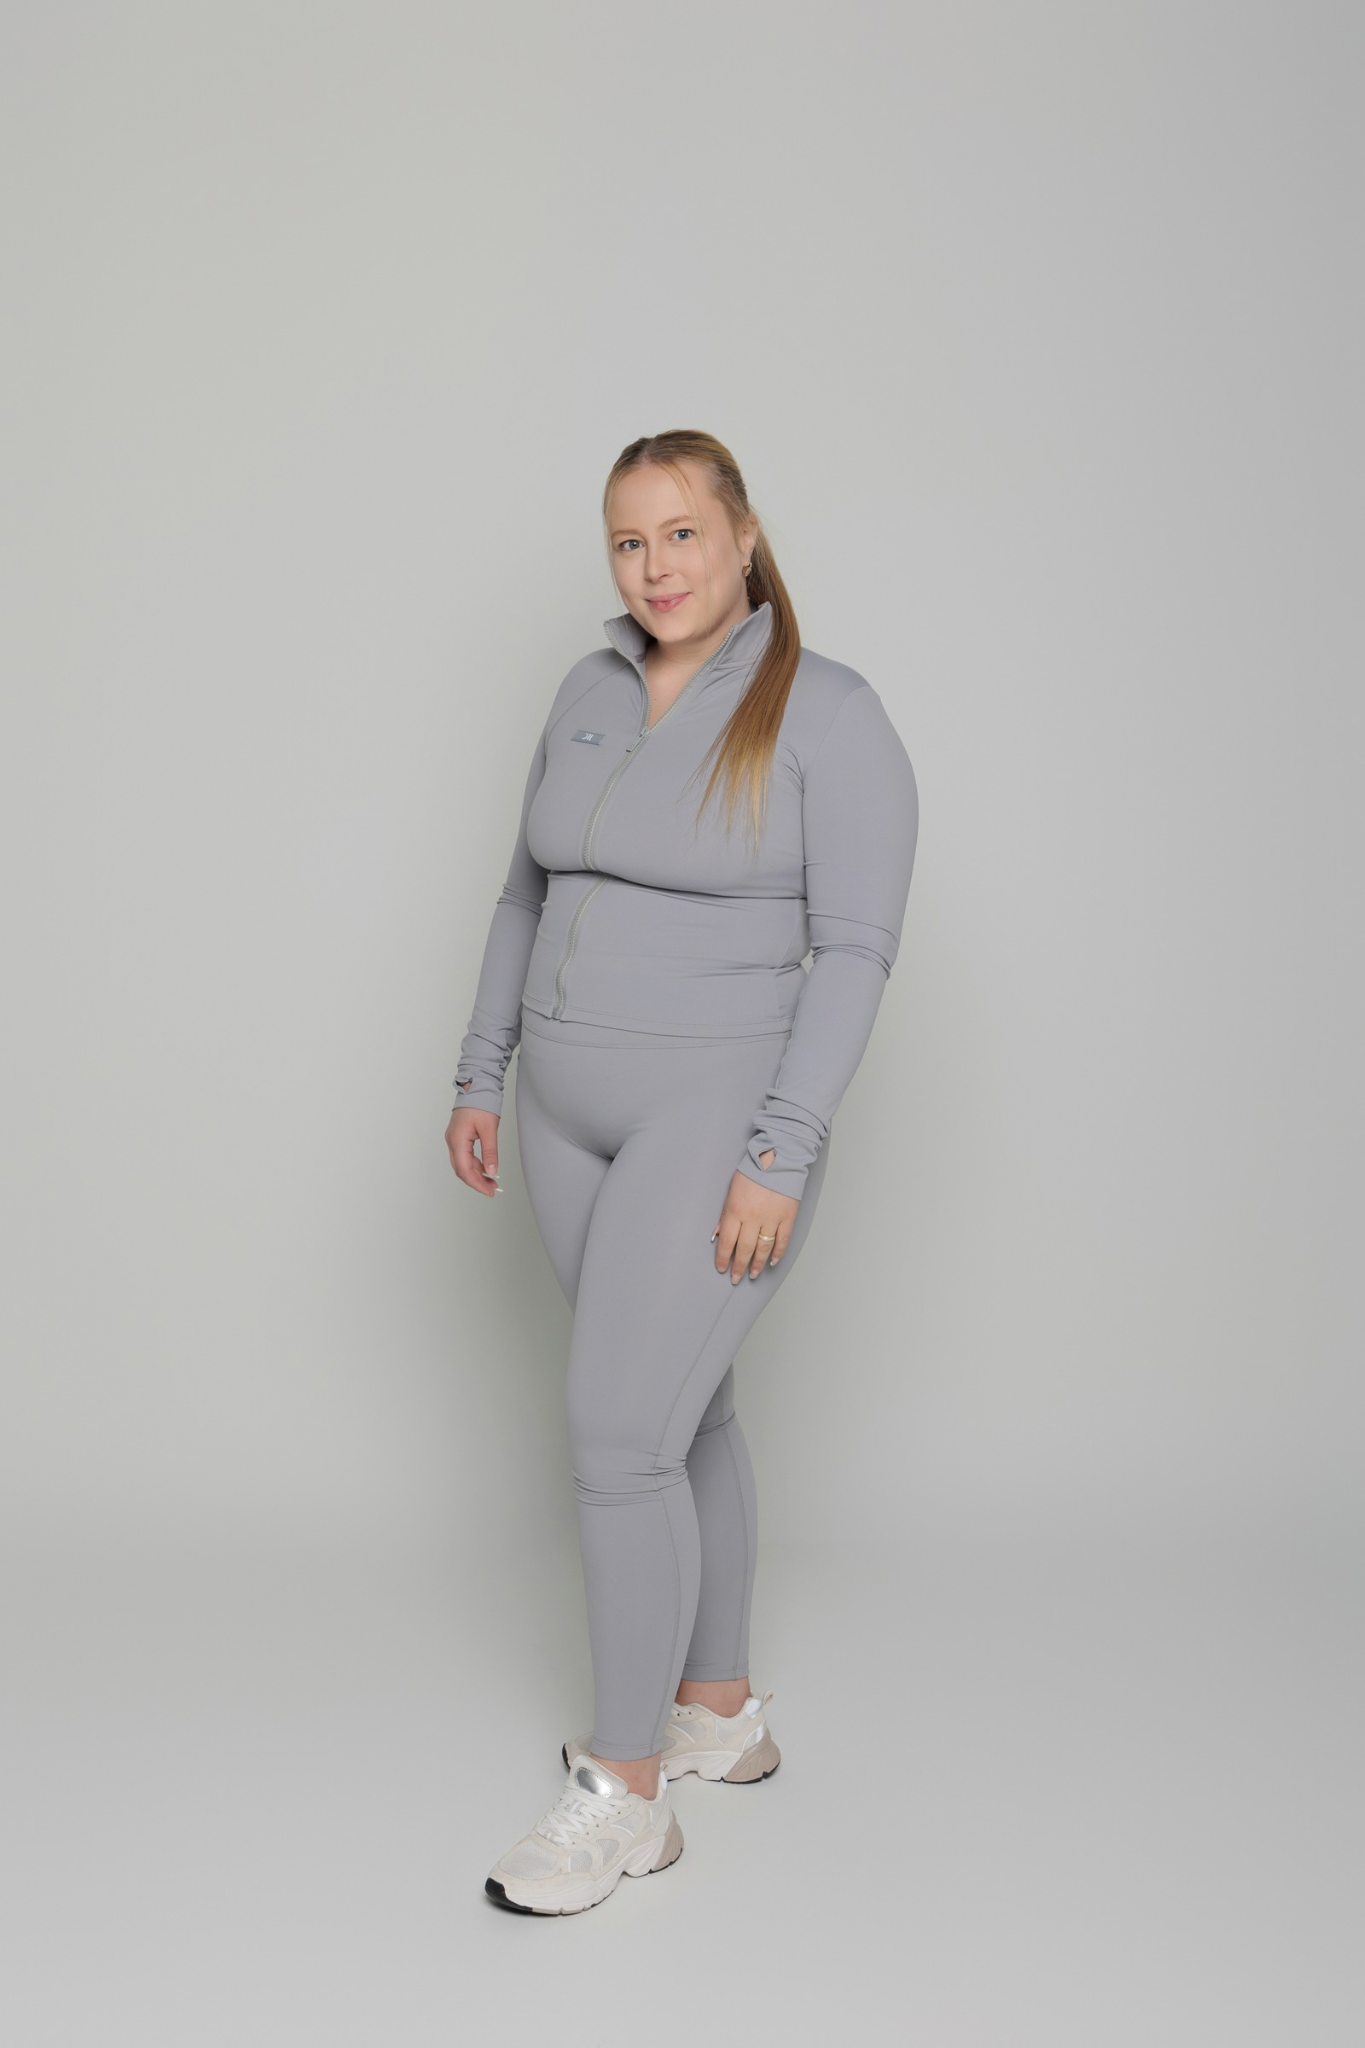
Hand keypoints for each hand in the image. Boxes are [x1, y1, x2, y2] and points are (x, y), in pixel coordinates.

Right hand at [446, 1097, 501, 1197]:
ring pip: (462, 1165)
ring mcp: (454, 1140)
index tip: (489, 1191)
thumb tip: (492, 1171)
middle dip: (476, 1182)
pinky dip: (475, 1165)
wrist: (475, 1087)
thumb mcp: (489, 1129)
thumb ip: (490, 1152)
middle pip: (461, 1170)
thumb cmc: (481, 1103)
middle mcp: (452, 1142)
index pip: (464, 1170)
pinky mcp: (459, 1138)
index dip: (476, 1183)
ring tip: (492, 1182)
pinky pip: (465, 1157)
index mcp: (457, 1140)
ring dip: (476, 1174)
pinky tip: (486, 1170)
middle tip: (492, 1189)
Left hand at [712, 1150, 798, 1282]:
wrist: (778, 1159)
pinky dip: (777, 1253)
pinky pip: (782, 1240)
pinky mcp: (787, 1217)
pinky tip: (771, 1262)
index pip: (727, 1241)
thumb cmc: (753, 1172)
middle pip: (744, 1249)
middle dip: (739, 1266)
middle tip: (736, 1277)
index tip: (721, 1267)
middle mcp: (753, 1217)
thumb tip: (718, 1234)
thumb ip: (725, 1215)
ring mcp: (772, 1218)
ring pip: (763, 1248)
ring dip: (757, 1264)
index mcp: (736, 1210)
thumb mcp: (731, 1191)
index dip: (723, 1257)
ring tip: (752, 1274)